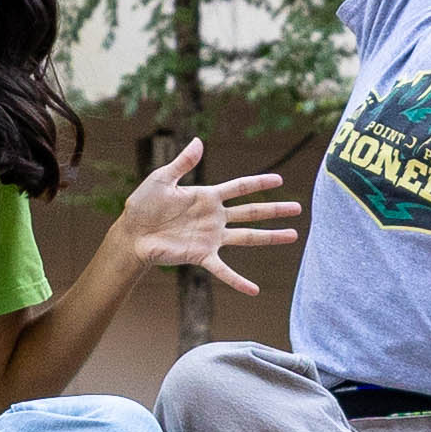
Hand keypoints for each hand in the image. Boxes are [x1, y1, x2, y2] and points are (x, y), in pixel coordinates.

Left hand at [102, 145, 299, 295]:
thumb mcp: (162, 179)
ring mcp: (211, 237)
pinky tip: (254, 290)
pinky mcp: (202, 256)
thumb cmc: (144, 205)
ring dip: (270, 237)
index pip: (239, 187)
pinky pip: (224, 270)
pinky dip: (238, 281)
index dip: (259, 183)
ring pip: (247, 237)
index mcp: (207, 197)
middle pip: (252, 212)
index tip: (279, 179)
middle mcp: (214, 217)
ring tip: (293, 235)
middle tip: (298, 208)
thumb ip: (183, 163)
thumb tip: (199, 141)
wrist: (132, 234)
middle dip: (275, 209)